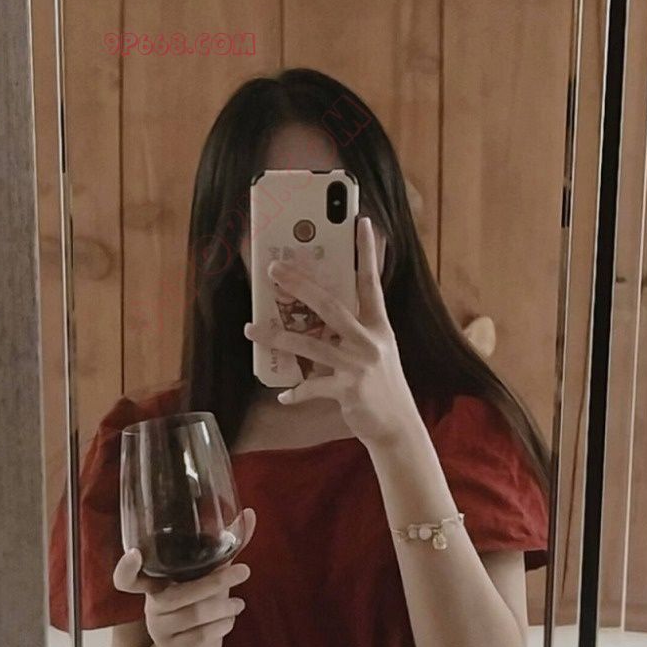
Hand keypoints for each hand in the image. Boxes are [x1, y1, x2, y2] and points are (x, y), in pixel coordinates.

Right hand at [113, 507, 255, 646]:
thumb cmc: (198, 600)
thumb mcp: (208, 573)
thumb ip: (225, 548)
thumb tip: (250, 514)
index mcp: (156, 582)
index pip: (126, 578)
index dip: (125, 568)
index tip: (135, 553)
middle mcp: (153, 604)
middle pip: (179, 594)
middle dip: (216, 582)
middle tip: (244, 571)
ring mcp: (159, 629)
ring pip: (195, 615)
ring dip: (225, 607)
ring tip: (239, 603)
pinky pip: (200, 637)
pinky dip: (222, 626)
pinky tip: (230, 619)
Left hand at [244, 216, 419, 446]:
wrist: (396, 423)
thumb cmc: (382, 382)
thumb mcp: (376, 349)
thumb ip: (353, 329)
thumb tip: (318, 312)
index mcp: (378, 326)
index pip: (371, 282)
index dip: (367, 252)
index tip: (362, 222)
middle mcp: (370, 341)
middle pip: (330, 305)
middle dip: (300, 285)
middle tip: (274, 269)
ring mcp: (358, 365)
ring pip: (310, 344)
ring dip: (276, 335)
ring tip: (250, 328)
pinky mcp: (348, 390)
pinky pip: (312, 387)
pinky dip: (296, 391)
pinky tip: (283, 395)